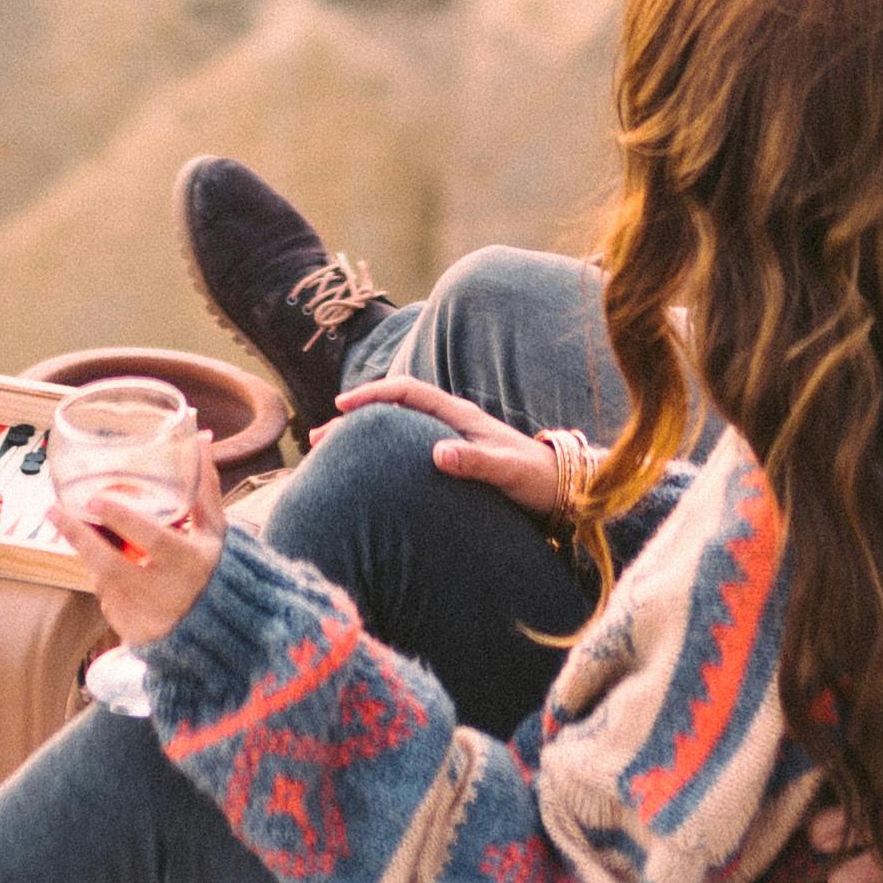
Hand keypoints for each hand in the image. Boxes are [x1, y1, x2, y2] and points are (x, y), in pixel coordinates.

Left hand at [56, 431, 226, 645]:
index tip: (95, 500)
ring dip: (91, 555)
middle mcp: (166, 594)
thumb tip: (202, 438)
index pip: (151, 538)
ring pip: (104, 581)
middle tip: (52, 510)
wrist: (220, 633)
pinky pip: (108, 601)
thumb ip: (204, 489)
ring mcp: (146, 617)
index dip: (122, 519)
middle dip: (78, 536)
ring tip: (76, 528)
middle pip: (110, 564)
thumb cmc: (216, 572)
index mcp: (189, 563)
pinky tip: (109, 567)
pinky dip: (105, 581)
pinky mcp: (133, 633)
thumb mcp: (214, 532)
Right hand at [333, 372, 575, 527]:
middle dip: (356, 418)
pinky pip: (408, 449)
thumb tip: (437, 454)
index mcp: (459, 415)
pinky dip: (382, 454)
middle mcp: (452, 423)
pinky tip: (369, 475)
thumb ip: (475, 462)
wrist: (563, 490)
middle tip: (318, 437)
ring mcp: (453, 440)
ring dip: (365, 438)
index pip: (406, 392)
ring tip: (331, 456)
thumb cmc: (536, 479)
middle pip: (394, 409)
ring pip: (398, 430)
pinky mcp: (455, 460)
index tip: (341, 406)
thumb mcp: (505, 471)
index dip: (373, 395)